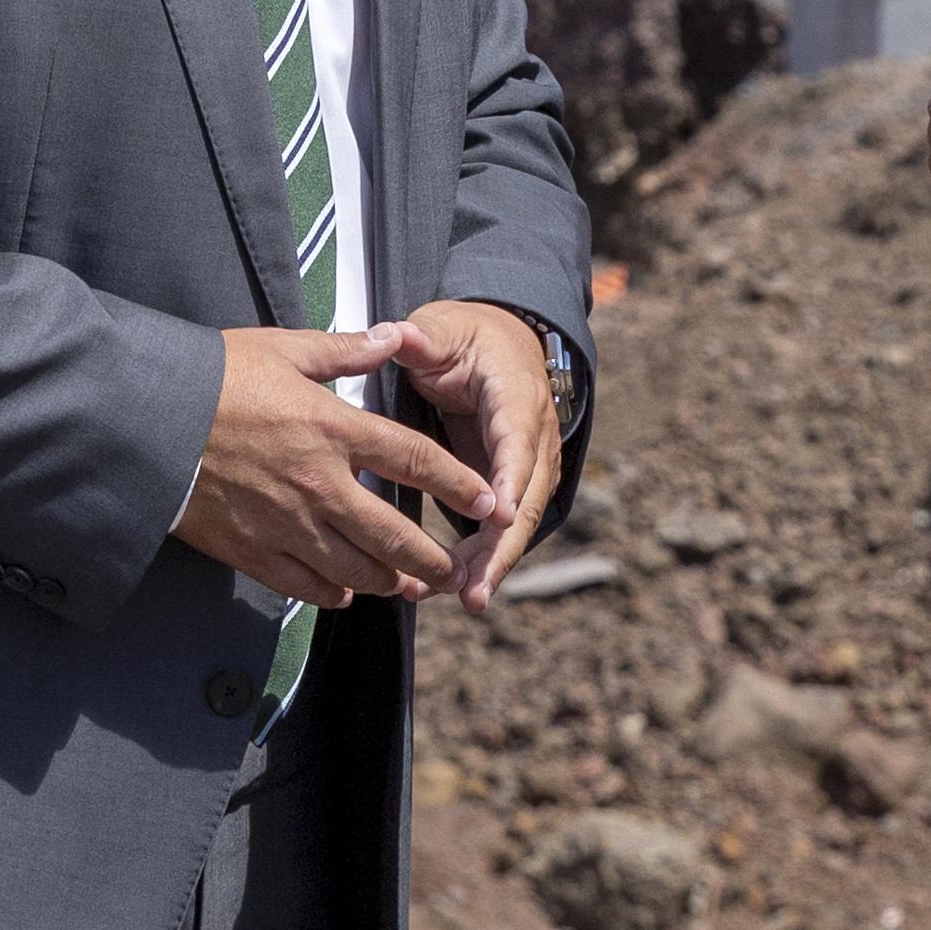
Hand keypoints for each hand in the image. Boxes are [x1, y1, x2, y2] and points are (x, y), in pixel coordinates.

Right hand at [176, 324, 484, 611]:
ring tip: (407, 587)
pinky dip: (333, 593)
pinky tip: (346, 593)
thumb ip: (344, 351)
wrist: (144, 421)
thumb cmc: (213, 377)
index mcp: (333, 428)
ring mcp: (287, 524)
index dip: (457, 483)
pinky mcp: (252, 551)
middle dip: (432, 558)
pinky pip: (306, 586)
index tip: (485, 500)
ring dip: (389, 582)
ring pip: (356, 570)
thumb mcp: (282, 349)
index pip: (414, 459)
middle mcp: (320, 484)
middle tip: (452, 569)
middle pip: (395, 534)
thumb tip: (392, 338)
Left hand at [393, 299, 576, 609]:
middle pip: (526, 501)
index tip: (498, 515)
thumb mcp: (444, 329)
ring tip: (464, 600)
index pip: (518, 443)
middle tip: (477, 589)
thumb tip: (396, 336)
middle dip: (503, 548)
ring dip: (491, 564)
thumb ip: (423, 339)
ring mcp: (527, 470)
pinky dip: (480, 560)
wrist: (500, 349)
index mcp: (518, 399)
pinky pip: (499, 529)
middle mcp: (534, 440)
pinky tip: (450, 590)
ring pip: (516, 525)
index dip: (510, 480)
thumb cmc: (468, 339)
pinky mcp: (511, 489)